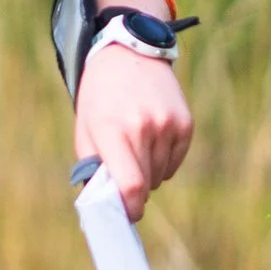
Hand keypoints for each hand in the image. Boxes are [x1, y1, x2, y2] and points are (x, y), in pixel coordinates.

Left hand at [73, 37, 193, 221]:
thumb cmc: (101, 98)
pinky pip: (174, 163)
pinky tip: (151, 142)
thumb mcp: (85, 129)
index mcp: (112, 129)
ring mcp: (167, 124)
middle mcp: (143, 126)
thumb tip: (104, 207)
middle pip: (146, 185)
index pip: (129, 185)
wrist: (130, 54)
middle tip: (124, 185)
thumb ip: (92, 168)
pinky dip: (163, 163)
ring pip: (160, 176)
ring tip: (135, 152)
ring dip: (148, 176)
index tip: (126, 216)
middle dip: (135, 193)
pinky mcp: (185, 123)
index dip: (129, 208)